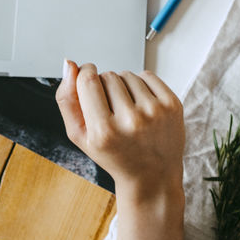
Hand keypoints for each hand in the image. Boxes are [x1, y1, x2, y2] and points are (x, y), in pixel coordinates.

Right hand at [56, 61, 184, 199]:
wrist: (152, 175)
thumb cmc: (114, 156)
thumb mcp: (80, 136)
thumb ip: (67, 100)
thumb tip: (69, 64)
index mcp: (104, 132)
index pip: (88, 80)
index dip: (85, 74)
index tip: (88, 79)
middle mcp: (131, 121)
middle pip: (108, 75)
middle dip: (105, 85)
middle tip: (110, 109)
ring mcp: (155, 112)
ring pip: (128, 74)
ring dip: (123, 85)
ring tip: (126, 109)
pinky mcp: (172, 104)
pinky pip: (148, 75)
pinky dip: (141, 84)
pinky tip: (141, 104)